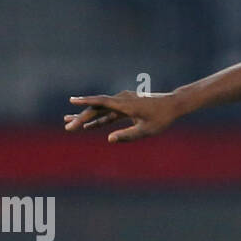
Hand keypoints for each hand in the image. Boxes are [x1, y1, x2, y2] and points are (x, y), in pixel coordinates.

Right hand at [63, 90, 182, 142]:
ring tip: (70, 124)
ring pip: (101, 110)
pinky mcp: (126, 106)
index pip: (101, 102)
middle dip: (81, 117)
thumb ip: (128, 135)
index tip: (72, 101)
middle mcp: (121, 100)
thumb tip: (109, 139)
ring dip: (87, 118)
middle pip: (97, 108)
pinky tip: (89, 126)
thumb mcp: (146, 130)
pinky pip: (109, 113)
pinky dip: (100, 119)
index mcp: (125, 105)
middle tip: (67, 126)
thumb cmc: (161, 118)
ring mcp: (123, 102)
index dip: (85, 102)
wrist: (173, 105)